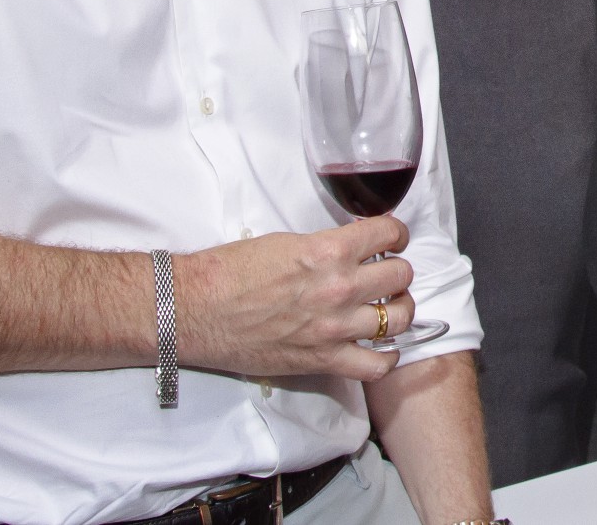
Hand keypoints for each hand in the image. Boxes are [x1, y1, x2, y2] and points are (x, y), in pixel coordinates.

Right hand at [176, 217, 415, 382]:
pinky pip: (377, 365)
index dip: (396, 232)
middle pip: (401, 275)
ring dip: (398, 308)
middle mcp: (339, 288)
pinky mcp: (322, 360)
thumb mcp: (287, 242)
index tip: (393, 238)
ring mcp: (334, 328)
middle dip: (397, 269)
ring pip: (400, 318)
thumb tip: (353, 249)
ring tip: (387, 306)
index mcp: (328, 251)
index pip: (389, 231)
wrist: (194, 310)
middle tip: (385, 272)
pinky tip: (379, 345)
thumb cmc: (231, 272)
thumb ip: (326, 247)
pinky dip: (386, 356)